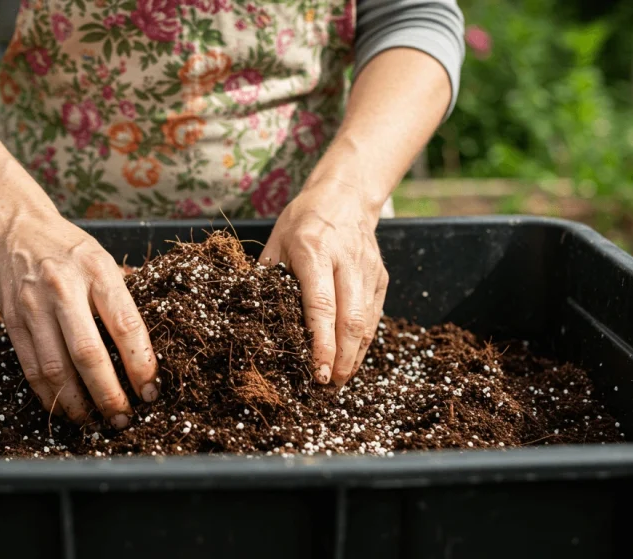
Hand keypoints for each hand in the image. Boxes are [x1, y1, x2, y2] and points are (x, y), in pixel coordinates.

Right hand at [0, 210, 158, 428]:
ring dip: (78, 402)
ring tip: (95, 421)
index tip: (150, 392)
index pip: (125, 325)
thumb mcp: (105, 259)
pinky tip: (66, 408)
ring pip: (56, 368)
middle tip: (123, 417)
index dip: (140, 364)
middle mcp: (64, 289)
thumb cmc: (71, 249)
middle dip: (109, 393)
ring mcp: (34, 306)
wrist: (17, 230)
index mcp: (97, 271)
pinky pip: (32, 368)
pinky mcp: (12, 321)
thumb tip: (153, 342)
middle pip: (89, 353)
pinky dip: (49, 395)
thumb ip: (126, 297)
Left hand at [259, 175, 388, 386]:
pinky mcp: (381, 277)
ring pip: (366, 322)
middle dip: (341, 358)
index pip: (321, 305)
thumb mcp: (276, 241)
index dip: (320, 342)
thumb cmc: (303, 220)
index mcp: (315, 251)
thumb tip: (251, 318)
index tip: (316, 370)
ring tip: (338, 379)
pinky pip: (373, 316)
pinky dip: (363, 341)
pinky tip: (350, 358)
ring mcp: (368, 270)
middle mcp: (346, 262)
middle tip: (327, 385)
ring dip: (354, 355)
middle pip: (350, 319)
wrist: (346, 196)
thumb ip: (267, 278)